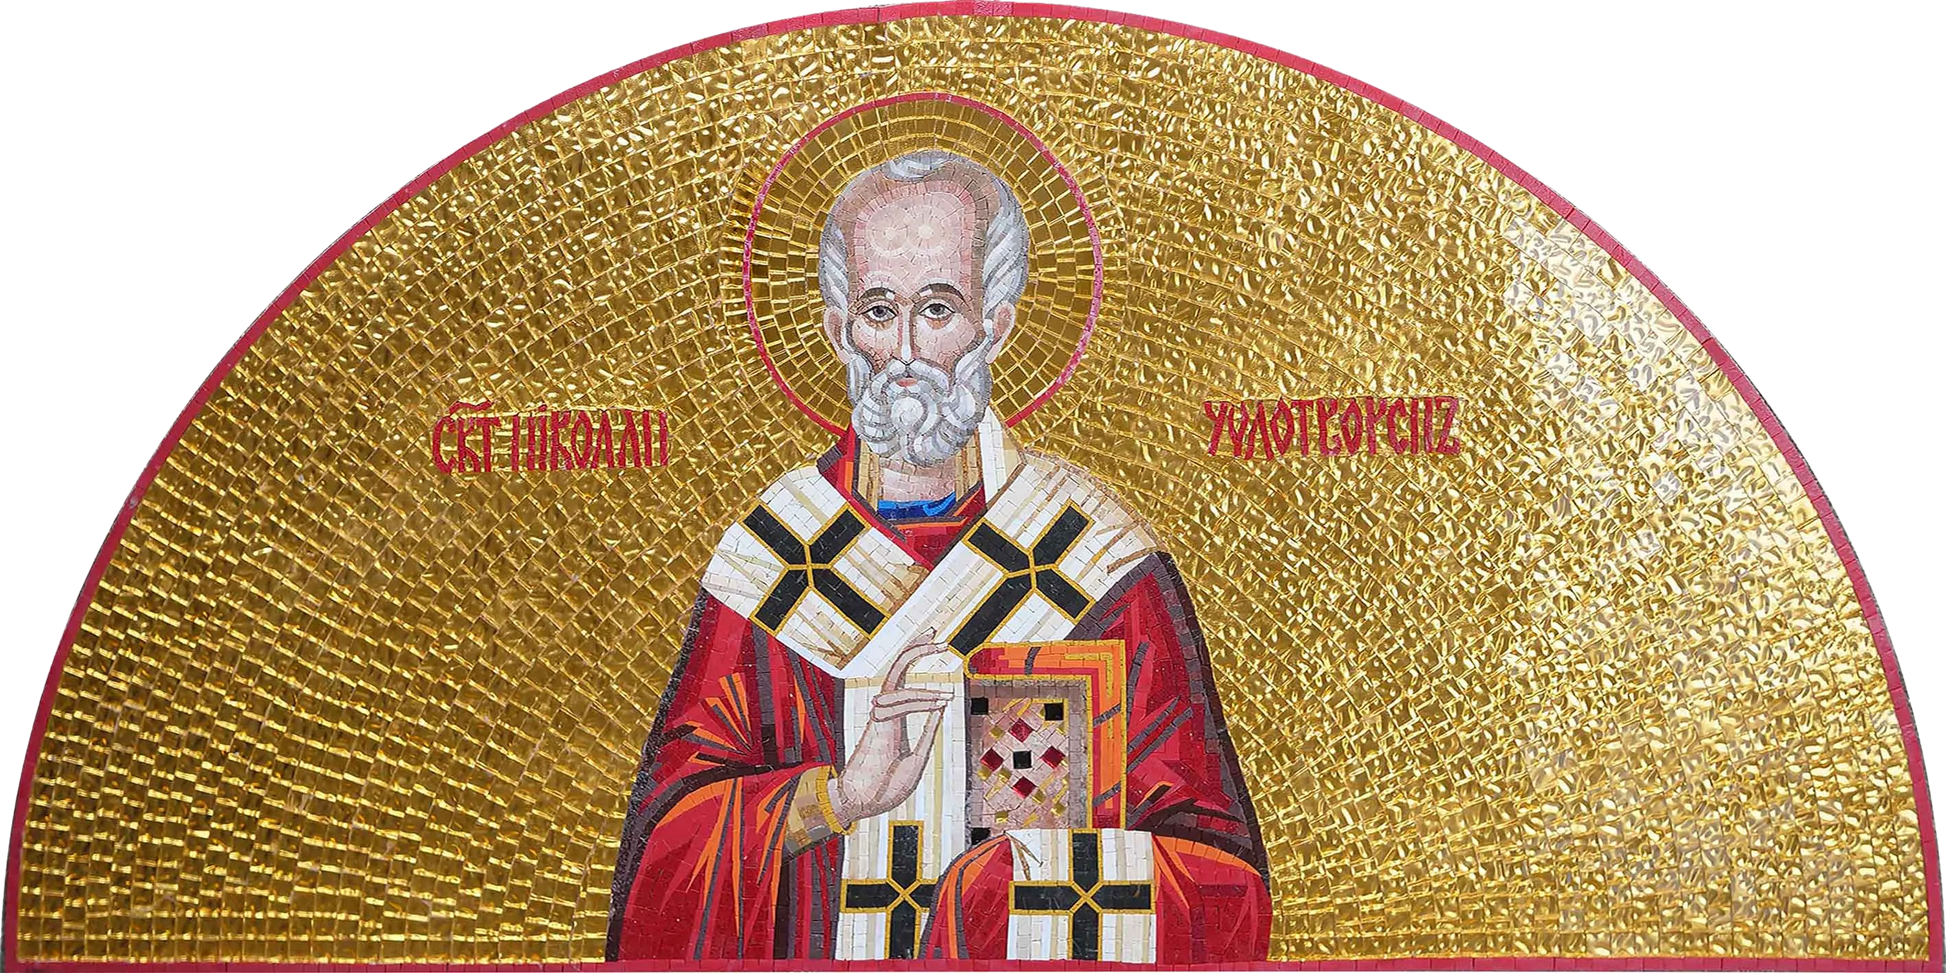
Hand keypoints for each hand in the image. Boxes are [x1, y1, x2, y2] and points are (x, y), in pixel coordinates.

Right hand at [832, 630, 954, 826]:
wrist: (865, 805)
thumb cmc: (887, 786)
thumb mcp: (918, 757)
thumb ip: (928, 733)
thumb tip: (943, 710)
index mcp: (894, 717)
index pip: (903, 678)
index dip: (916, 657)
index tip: (937, 645)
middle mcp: (884, 711)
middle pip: (896, 668)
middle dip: (915, 646)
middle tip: (936, 630)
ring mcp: (879, 717)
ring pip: (896, 681)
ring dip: (923, 677)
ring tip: (947, 676)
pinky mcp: (877, 727)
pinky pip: (898, 704)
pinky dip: (921, 700)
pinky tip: (941, 702)